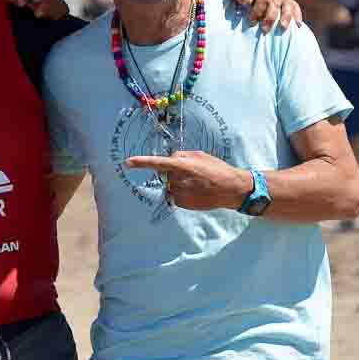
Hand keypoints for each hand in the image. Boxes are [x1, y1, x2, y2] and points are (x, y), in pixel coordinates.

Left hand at [124, 150, 249, 211]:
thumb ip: (181, 156)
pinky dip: (183, 193)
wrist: (231, 189)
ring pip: (170, 185)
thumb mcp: (199, 155)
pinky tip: (197, 192)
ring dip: (179, 183)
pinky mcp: (181, 203)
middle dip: (174, 172)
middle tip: (193, 173)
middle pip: (166, 174)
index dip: (140, 162)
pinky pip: (175, 195)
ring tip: (198, 183)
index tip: (127, 162)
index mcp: (181, 166)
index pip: (156, 163)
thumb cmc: (216, 169)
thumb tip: (170, 159)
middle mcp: (176, 180)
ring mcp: (178, 193)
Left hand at [225, 0, 302, 31]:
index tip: (251, 23)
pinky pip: (295, 6)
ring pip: (288, 5)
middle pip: (275, 4)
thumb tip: (248, 1)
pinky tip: (297, 25)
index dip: (258, 12)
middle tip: (264, 30)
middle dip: (269, 18)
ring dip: (285, 18)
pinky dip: (297, 15)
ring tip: (282, 28)